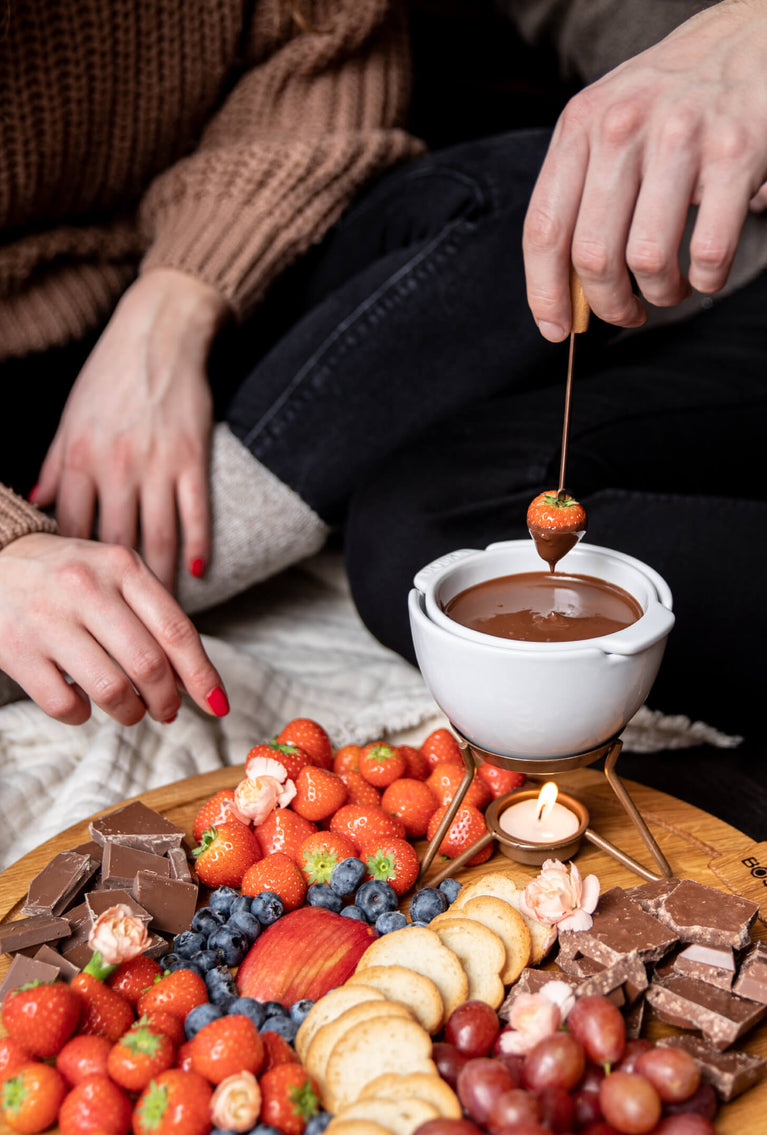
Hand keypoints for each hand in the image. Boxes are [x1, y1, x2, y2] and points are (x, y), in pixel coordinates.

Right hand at [0, 533, 228, 725]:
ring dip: (131, 713)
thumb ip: (153, 615)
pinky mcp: (16, 651)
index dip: (203, 675)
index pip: (176, 630)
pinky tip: (84, 704)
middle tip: (167, 712)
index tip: (218, 704)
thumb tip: (192, 678)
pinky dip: (83, 716)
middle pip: (149, 665)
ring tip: (131, 710)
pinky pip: (65, 705)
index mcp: (122, 566)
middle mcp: (86, 588)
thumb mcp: (114, 574)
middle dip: (167, 701)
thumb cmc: (68, 574)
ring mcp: (49, 620)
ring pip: (111, 690)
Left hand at [34, 269, 230, 588]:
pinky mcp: (193, 458)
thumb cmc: (109, 376)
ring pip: (158, 538)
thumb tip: (37, 507)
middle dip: (120, 591)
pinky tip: (197, 572)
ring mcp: (158, 465)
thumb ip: (54, 467)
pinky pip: (195, 513)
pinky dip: (197, 545)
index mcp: (79, 458)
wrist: (159, 335)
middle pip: (116, 545)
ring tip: (162, 618)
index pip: (74, 530)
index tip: (82, 603)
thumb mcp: (69, 419)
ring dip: (160, 582)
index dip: (79, 572)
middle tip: (126, 626)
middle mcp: (116, 467)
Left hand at [523, 0, 766, 338]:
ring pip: (648, 260)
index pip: (544, 229)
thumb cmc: (671, 97)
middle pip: (593, 256)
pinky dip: (707, 279)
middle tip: (626, 313)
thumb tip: (565, 292)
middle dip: (608, 305)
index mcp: (580, 126)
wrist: (752, 36)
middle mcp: (623, 128)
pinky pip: (709, 251)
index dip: (545, 293)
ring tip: (670, 290)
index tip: (555, 330)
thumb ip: (581, 193)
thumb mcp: (609, 123)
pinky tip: (706, 271)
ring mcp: (681, 139)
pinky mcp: (737, 154)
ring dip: (660, 295)